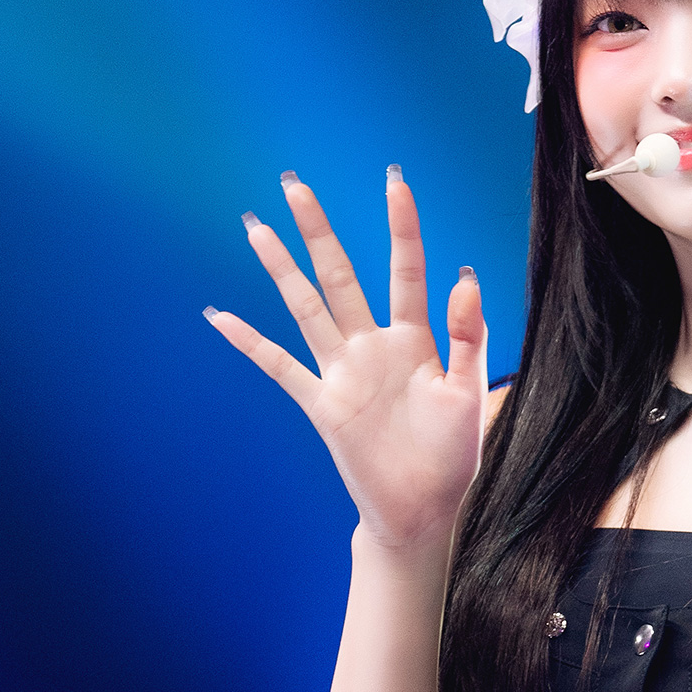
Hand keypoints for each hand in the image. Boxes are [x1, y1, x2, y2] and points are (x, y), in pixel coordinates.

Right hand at [205, 166, 488, 550]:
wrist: (423, 510)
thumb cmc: (453, 455)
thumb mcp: (470, 393)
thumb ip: (468, 336)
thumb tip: (465, 275)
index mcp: (414, 340)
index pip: (405, 270)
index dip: (400, 226)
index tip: (393, 181)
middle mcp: (372, 346)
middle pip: (339, 275)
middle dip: (317, 230)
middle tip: (293, 182)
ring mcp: (343, 372)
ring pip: (305, 308)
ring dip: (280, 269)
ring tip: (255, 227)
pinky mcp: (321, 405)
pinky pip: (279, 367)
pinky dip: (249, 343)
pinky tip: (220, 317)